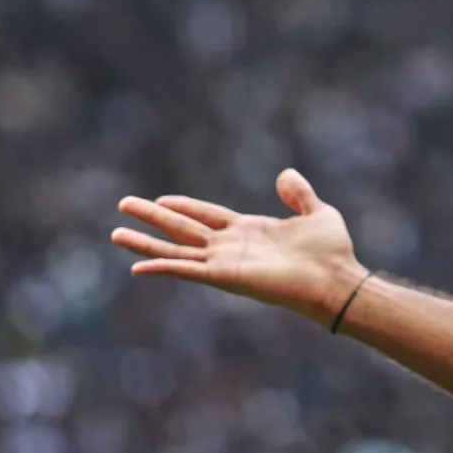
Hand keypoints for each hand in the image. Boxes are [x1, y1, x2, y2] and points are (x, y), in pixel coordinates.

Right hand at [110, 169, 368, 328]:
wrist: (337, 278)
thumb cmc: (332, 251)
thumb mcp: (317, 212)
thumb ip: (299, 194)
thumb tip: (285, 174)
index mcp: (250, 230)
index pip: (208, 216)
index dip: (185, 207)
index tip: (161, 200)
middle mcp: (233, 246)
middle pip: (184, 228)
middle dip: (153, 217)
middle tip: (124, 205)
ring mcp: (226, 262)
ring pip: (176, 249)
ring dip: (146, 242)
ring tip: (115, 233)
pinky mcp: (226, 276)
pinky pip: (187, 270)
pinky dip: (163, 267)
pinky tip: (137, 266)